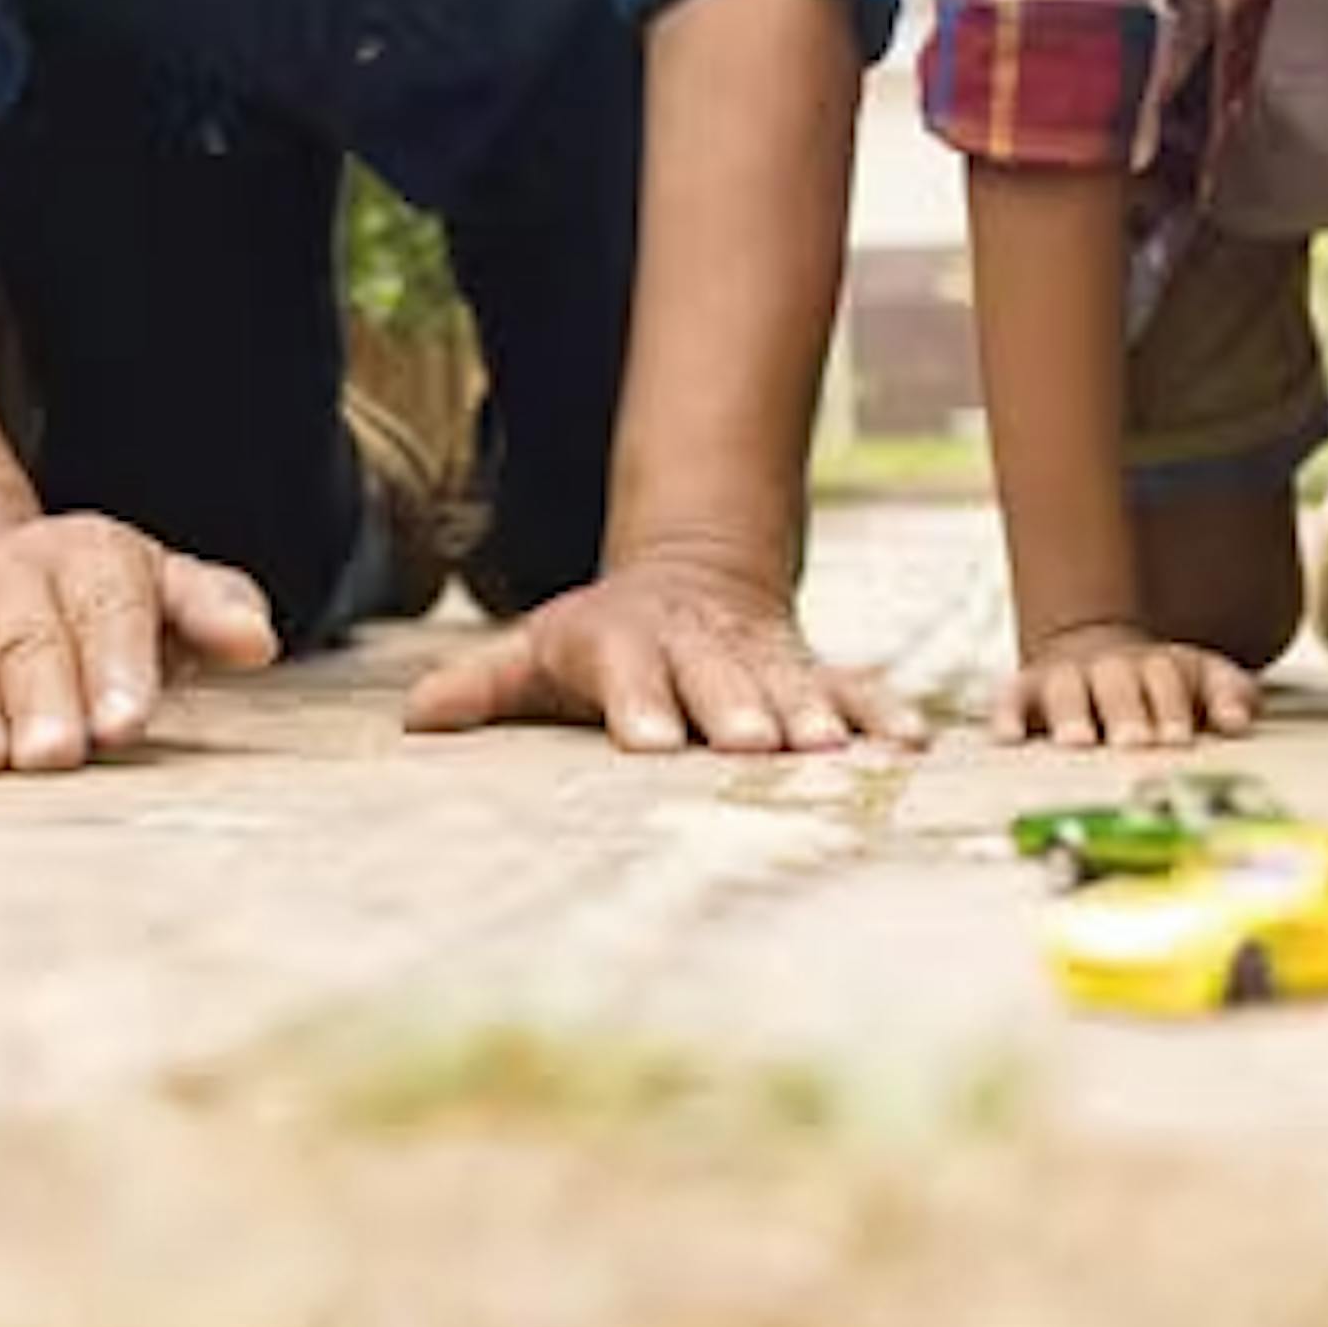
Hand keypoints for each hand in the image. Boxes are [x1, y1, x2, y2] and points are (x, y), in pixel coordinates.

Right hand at [0, 513, 278, 774]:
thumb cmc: (96, 602)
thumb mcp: (162, 588)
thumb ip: (211, 609)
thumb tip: (256, 641)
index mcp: (88, 562)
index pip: (108, 605)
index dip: (117, 662)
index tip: (126, 719)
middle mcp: (11, 589)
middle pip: (28, 641)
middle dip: (42, 697)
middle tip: (55, 752)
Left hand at [401, 549, 926, 753]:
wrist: (693, 579)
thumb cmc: (600, 642)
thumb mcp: (538, 652)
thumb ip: (484, 687)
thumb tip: (414, 718)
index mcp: (626, 645)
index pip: (626, 673)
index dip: (638, 703)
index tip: (646, 742)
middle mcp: (698, 650)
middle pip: (715, 680)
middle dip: (734, 709)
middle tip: (752, 743)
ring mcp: (761, 659)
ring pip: (788, 683)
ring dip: (811, 714)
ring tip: (830, 747)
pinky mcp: (813, 670)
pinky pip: (855, 687)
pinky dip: (884, 711)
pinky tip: (913, 742)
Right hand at [995, 621, 1262, 748]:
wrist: (1100, 653)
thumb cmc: (1162, 686)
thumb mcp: (1203, 680)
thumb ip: (1228, 693)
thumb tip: (1237, 720)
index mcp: (1156, 665)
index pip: (1165, 677)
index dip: (1171, 705)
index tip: (1178, 737)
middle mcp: (1108, 667)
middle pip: (1116, 680)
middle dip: (1126, 710)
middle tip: (1135, 742)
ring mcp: (1064, 677)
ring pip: (1065, 686)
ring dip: (1071, 712)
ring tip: (1077, 741)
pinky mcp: (1025, 691)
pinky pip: (1009, 696)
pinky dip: (1006, 713)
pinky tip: (1009, 736)